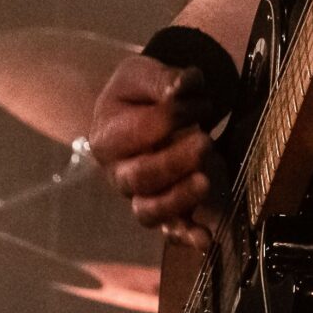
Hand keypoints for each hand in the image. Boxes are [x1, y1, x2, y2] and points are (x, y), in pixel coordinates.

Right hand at [88, 54, 225, 247]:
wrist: (137, 113)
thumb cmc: (138, 94)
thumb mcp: (143, 74)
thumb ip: (163, 79)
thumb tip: (182, 87)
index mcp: (106, 137)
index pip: (139, 132)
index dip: (173, 117)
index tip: (201, 102)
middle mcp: (117, 172)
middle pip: (139, 177)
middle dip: (174, 162)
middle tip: (205, 143)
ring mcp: (137, 196)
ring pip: (148, 210)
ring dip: (179, 198)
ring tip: (206, 181)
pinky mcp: (162, 210)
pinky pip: (169, 229)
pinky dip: (187, 235)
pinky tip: (205, 238)